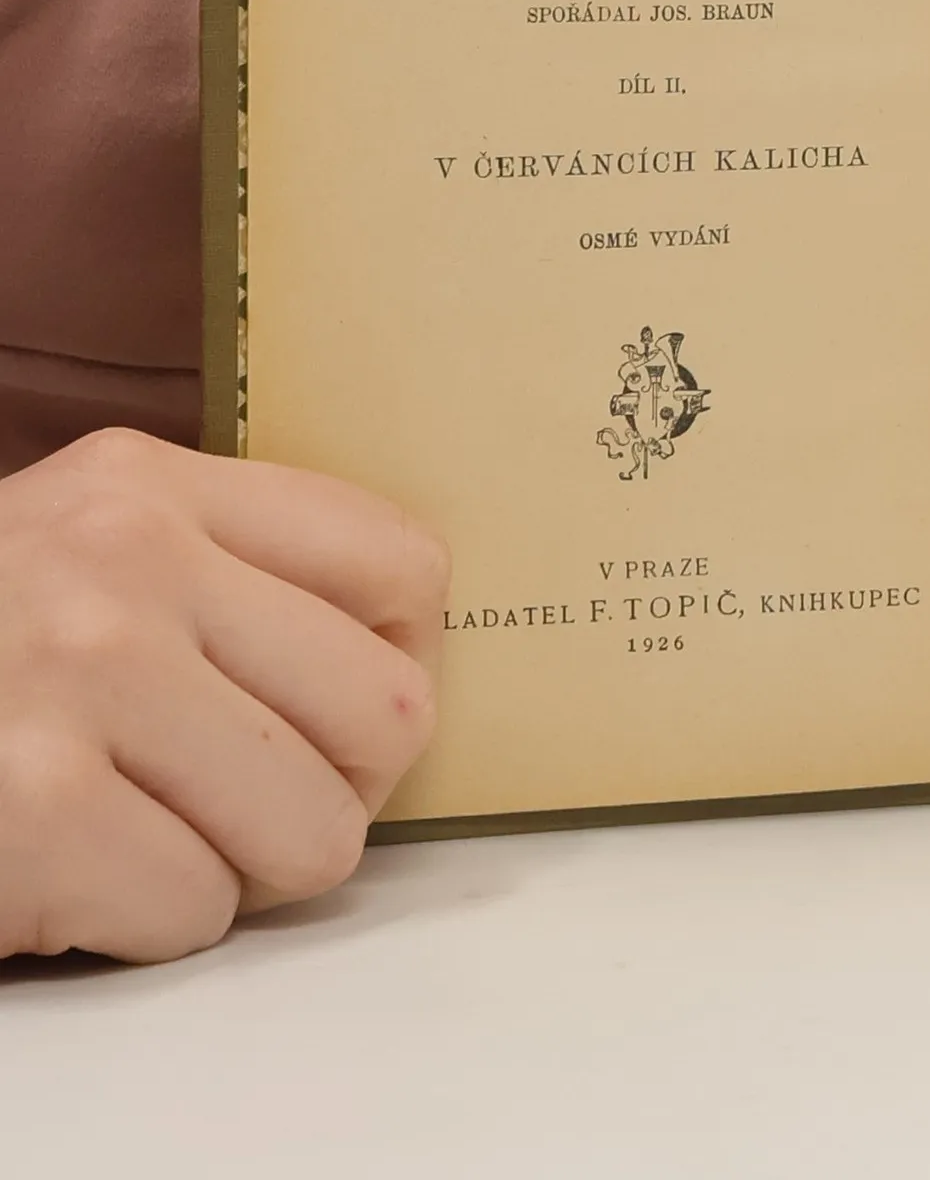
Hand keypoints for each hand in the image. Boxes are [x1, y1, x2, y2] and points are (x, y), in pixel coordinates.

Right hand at [0, 428, 447, 962]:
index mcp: (151, 485)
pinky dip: (151, 919)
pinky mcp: (33, 815)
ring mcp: (73, 683)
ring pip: (316, 833)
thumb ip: (237, 571)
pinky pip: (202, 912)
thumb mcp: (88, 550)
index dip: (397, 659)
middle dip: (335, 784)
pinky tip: (72, 868)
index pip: (403, 566)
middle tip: (249, 793)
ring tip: (152, 827)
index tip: (333, 703)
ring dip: (244, 864)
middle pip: (389, 712)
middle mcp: (121, 563)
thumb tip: (414, 654)